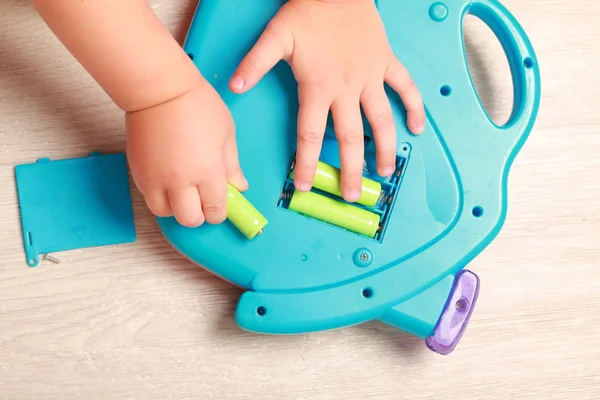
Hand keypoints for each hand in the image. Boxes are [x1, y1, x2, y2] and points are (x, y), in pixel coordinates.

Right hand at [126, 77, 246, 226]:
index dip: (219, 212)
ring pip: (166, 213)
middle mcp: (180, 180)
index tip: (220, 206)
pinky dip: (161, 196)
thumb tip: (239, 186)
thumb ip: (232, 165)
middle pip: (190, 219)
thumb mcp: (226, 133)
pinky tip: (169, 180)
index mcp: (207, 171)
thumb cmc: (197, 105)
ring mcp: (155, 178)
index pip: (215, 210)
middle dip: (199, 215)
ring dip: (177, 208)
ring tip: (183, 192)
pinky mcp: (138, 172)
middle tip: (202, 201)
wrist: (159, 90)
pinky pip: (149, 198)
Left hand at [229, 0, 424, 202]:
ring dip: (385, 149)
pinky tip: (417, 128)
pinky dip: (414, 107)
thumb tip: (234, 86)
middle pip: (350, 138)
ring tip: (385, 173)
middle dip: (350, 170)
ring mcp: (370, 77)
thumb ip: (255, 64)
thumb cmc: (308, 11)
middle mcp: (347, 88)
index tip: (306, 186)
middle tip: (351, 195)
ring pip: (381, 120)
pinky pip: (405, 88)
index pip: (311, 135)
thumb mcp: (276, 37)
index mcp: (318, 88)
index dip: (308, 163)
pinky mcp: (386, 63)